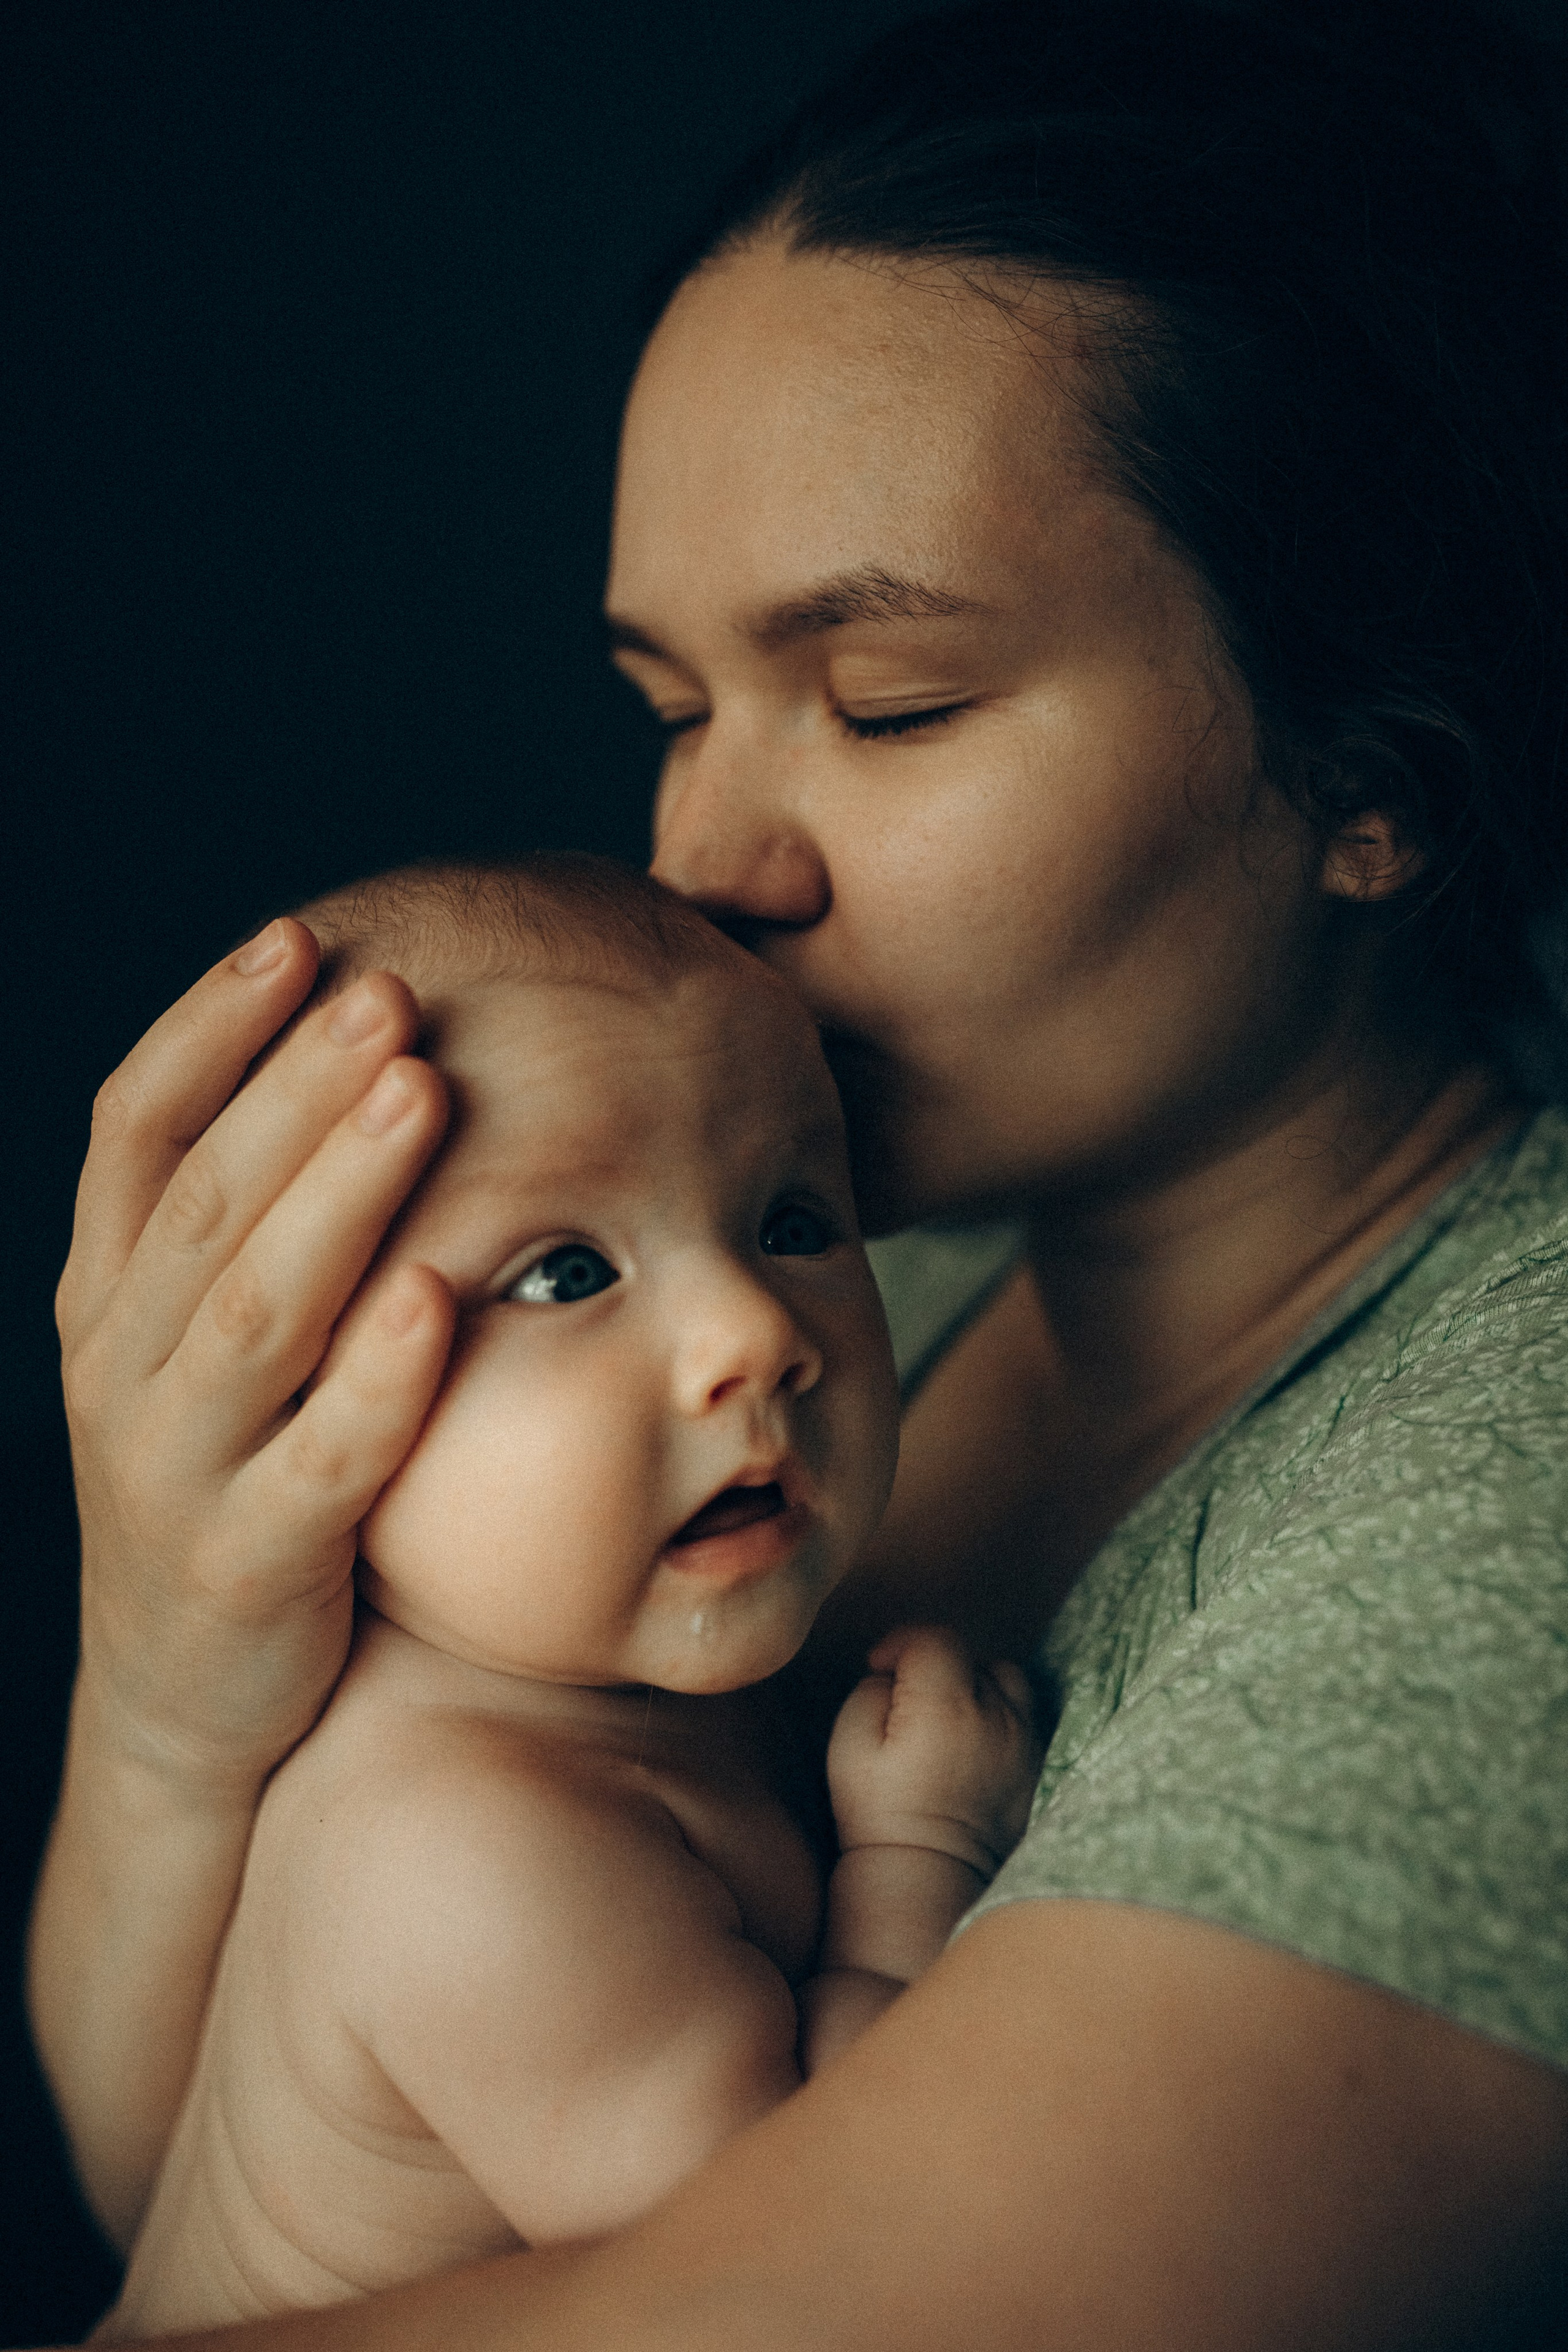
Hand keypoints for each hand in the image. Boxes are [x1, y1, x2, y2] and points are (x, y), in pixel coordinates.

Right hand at [57, 917, 453, 1795]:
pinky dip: (374, 1380)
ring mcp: (178, 1470)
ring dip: (337, 1195)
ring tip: (417, 1091)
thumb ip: (244, 1226)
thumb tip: (347, 1058)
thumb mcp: (197, 1345)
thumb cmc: (229, 1477)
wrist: (187, 1697)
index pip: (133, 1133)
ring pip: (255, 1314)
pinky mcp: (249, 1566)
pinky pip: (318, 1462)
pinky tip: (435, 1296)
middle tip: (387, 990)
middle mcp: (124, 1369)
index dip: (206, 1030)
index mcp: (107, 1296)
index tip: (293, 940)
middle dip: (294, 1087)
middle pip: (205, 1201)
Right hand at [826, 1625, 1040, 1876]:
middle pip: (972, 1656)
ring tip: (949, 1713)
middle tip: (909, 1697)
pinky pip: (1025, 1716)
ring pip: (1007, 1680)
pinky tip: (974, 1740)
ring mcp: (1024, 1742)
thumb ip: (871, 1690)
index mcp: (946, 1705)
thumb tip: (895, 1674)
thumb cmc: (879, 1813)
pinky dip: (1001, 1714)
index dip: (902, 1642)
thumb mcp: (848, 1745)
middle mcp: (995, 1715)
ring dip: (976, 1684)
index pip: (934, 1638)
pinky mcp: (1037, 1767)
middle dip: (936, 1664)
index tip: (880, 1665)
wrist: (926, 1878)